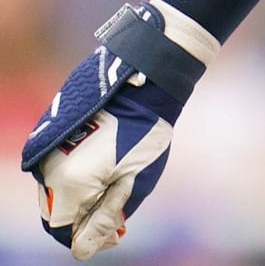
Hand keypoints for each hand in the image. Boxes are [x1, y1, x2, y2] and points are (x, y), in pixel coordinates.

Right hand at [33, 81, 180, 258]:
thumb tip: (83, 250)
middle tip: (117, 218)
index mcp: (69, 184)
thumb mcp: (133, 183)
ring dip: (80, 200)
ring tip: (114, 192)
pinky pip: (57, 172)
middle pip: (55, 213)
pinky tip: (102, 173)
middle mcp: (49, 171)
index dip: (86, 238)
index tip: (114, 234)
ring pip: (55, 193)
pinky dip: (75, 181)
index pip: (61, 230)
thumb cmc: (144, 135)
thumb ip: (105, 219)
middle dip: (83, 220)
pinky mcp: (51, 140)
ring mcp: (47, 153)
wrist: (142, 87)